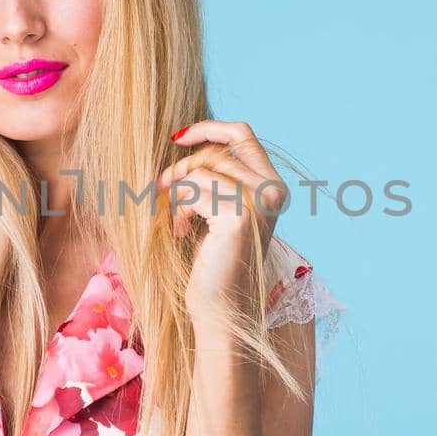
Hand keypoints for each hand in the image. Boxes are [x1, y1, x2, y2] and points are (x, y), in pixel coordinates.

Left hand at [155, 120, 289, 326]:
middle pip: (214, 152)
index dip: (208, 129)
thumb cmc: (212, 259)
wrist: (220, 307)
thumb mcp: (217, 208)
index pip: (242, 133)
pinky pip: (193, 191)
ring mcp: (260, 202)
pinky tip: (180, 232)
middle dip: (180, 169)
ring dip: (177, 194)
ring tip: (177, 222)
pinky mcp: (239, 216)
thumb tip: (184, 137)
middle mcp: (273, 190)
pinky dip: (178, 210)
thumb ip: (216, 175)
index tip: (177, 139)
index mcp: (273, 185)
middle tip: (162, 191)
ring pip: (199, 171)